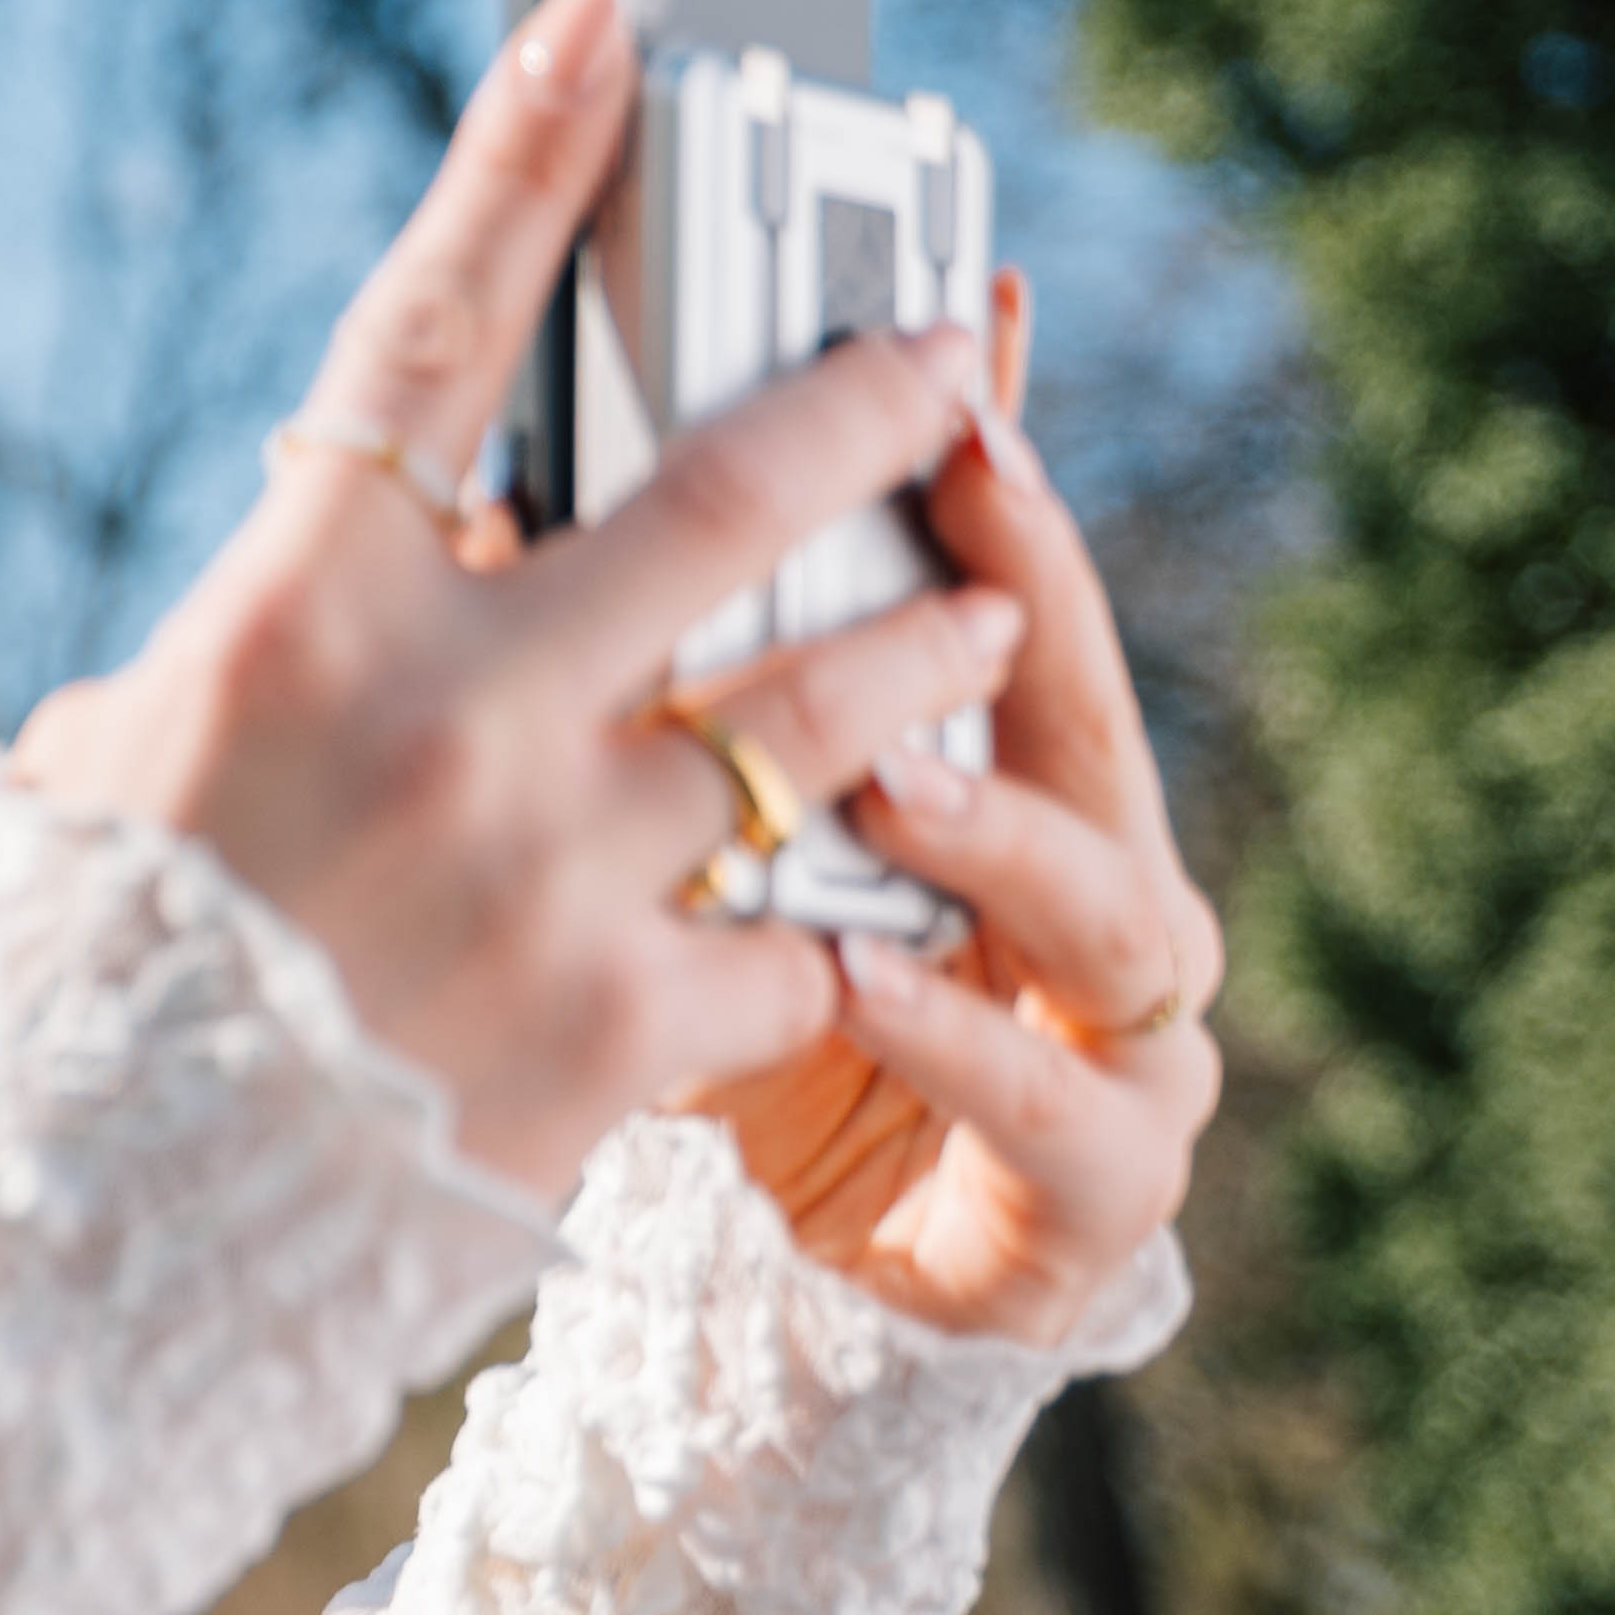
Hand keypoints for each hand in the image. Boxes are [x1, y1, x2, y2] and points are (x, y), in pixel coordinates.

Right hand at [11, 0, 1018, 1200]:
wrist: (85, 1238)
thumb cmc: (87, 977)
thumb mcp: (128, 766)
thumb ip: (276, 647)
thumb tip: (400, 555)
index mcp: (291, 620)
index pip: (433, 335)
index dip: (523, 157)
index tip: (610, 14)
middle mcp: (441, 715)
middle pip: (714, 495)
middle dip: (854, 402)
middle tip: (939, 354)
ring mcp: (548, 870)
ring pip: (819, 708)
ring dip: (919, 648)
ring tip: (971, 619)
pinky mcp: (622, 1028)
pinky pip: (793, 937)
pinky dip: (828, 923)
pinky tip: (869, 915)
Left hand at [684, 276, 1223, 1341]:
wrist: (784, 1301)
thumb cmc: (720, 1039)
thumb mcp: (668, 854)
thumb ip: (635, 701)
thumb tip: (499, 500)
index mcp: (980, 781)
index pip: (1000, 588)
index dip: (996, 455)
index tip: (975, 314)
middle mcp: (1082, 879)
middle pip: (1077, 703)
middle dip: (1029, 583)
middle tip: (965, 468)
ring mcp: (1114, 1031)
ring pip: (1107, 898)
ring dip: (999, 831)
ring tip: (890, 780)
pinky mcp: (1098, 1181)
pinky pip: (1053, 1102)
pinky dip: (965, 1041)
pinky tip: (870, 988)